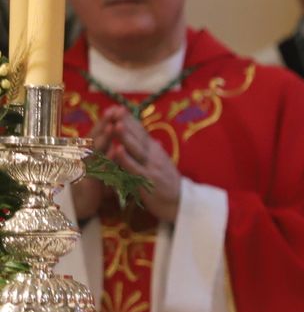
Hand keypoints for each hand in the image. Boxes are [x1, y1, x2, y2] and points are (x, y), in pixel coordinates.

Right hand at [74, 113, 121, 218]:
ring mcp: (84, 170)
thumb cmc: (92, 185)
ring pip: (94, 152)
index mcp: (91, 153)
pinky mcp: (88, 183)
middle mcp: (85, 158)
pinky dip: (106, 160)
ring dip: (103, 139)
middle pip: (95, 138)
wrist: (81, 207)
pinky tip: (114, 151)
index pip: (100, 134)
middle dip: (104, 124)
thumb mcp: (101, 167)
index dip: (108, 121)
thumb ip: (107, 154)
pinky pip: (98, 170)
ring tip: (112, 126)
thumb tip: (116, 140)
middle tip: (115, 111)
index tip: (118, 108)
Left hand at [97, 106, 182, 221]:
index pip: (141, 132)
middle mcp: (154, 155)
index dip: (131, 120)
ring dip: (126, 137)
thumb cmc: (168, 185)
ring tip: (116, 125)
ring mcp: (152, 167)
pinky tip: (117, 150)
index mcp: (155, 151)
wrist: (181, 204)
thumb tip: (151, 138)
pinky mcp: (148, 181)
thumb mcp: (162, 164)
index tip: (118, 108)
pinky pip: (134, 168)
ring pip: (136, 150)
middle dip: (126, 123)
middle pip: (138, 137)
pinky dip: (125, 159)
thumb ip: (155, 152)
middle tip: (115, 110)